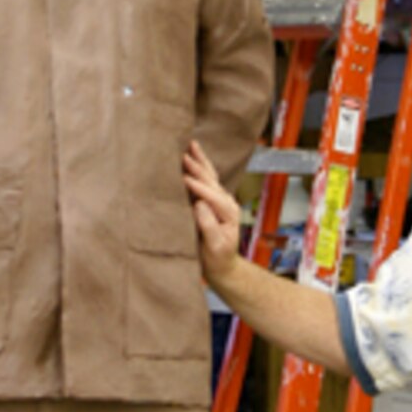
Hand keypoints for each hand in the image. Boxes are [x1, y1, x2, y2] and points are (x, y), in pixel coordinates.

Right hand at [182, 140, 241, 289]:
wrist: (223, 266)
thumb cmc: (217, 259)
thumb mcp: (214, 247)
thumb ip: (208, 225)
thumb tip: (199, 204)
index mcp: (228, 212)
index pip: (211, 195)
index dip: (197, 186)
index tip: (183, 178)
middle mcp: (227, 202)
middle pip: (211, 180)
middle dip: (197, 167)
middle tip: (182, 154)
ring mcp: (221, 199)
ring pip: (210, 176)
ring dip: (199, 161)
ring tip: (190, 145)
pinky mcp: (213, 200)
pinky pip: (207, 180)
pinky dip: (200, 166)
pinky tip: (194, 155)